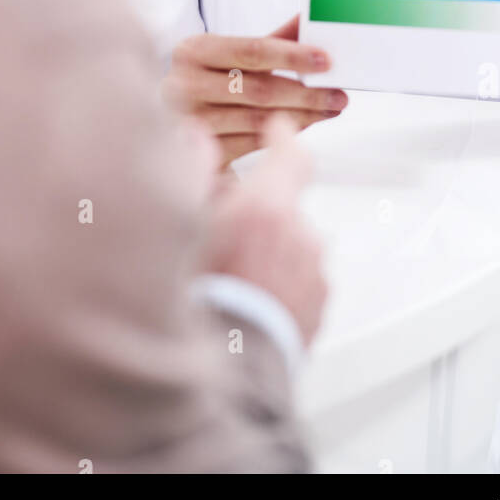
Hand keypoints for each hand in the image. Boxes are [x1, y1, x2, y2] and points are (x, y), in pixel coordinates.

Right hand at [163, 14, 347, 169]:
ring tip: (328, 110)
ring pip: (259, 120)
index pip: (252, 50)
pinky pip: (252, 144)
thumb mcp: (232, 54)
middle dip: (306, 94)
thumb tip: (311, 18)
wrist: (173, 118)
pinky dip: (282, 136)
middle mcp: (185, 85)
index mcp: (194, 51)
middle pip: (259, 89)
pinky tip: (302, 126)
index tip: (326, 60)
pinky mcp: (200, 152)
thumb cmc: (209, 80)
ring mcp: (191, 122)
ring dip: (301, 117)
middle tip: (338, 95)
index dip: (293, 56)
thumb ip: (274, 39)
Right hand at [202, 112, 327, 347]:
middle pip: (280, 206)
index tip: (279, 131)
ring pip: (288, 245)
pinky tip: (246, 299)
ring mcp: (311, 273)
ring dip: (266, 250)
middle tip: (220, 232)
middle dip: (256, 212)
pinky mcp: (316, 306)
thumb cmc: (203, 304)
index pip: (291, 155)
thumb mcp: (183, 229)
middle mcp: (298, 236)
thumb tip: (195, 142)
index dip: (283, 139)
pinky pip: (297, 280)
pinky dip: (277, 282)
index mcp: (267, 209)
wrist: (230, 369)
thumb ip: (192, 175)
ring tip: (228, 277)